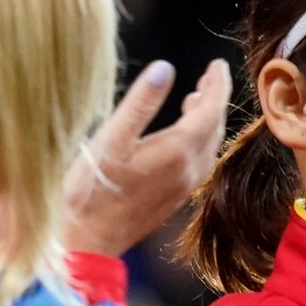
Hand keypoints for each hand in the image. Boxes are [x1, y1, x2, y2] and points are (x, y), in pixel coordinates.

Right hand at [60, 58, 230, 256]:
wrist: (88, 239)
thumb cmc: (92, 190)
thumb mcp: (110, 139)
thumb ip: (139, 103)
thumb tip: (164, 68)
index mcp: (177, 150)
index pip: (211, 109)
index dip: (218, 84)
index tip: (217, 65)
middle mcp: (188, 169)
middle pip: (214, 127)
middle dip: (214, 99)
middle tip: (208, 78)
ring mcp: (183, 186)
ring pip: (209, 145)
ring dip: (207, 121)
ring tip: (194, 101)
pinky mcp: (174, 198)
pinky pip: (199, 162)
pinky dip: (199, 141)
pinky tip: (181, 139)